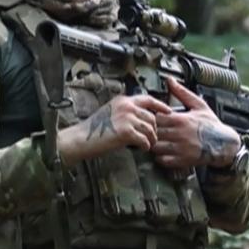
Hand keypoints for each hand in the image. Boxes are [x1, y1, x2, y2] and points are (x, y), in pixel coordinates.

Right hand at [57, 94, 171, 164]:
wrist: (80, 139)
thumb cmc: (93, 130)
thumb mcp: (110, 112)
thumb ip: (125, 111)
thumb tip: (140, 118)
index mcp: (123, 100)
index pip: (148, 99)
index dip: (161, 105)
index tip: (168, 111)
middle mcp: (127, 106)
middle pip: (151, 117)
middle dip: (154, 128)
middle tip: (153, 137)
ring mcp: (127, 118)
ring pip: (150, 128)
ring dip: (151, 138)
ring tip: (149, 144)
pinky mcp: (126, 131)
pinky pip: (144, 139)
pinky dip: (145, 145)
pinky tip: (143, 148)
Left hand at [151, 78, 241, 169]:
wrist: (224, 144)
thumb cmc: (211, 124)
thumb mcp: (199, 105)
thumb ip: (182, 92)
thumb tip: (170, 80)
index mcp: (182, 120)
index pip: (156, 117)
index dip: (153, 117)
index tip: (154, 118)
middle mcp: (180, 134)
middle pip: (154, 132)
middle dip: (151, 131)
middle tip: (152, 130)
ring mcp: (181, 148)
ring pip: (156, 147)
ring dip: (153, 144)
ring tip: (156, 141)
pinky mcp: (182, 160)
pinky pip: (162, 160)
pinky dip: (159, 157)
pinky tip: (163, 152)